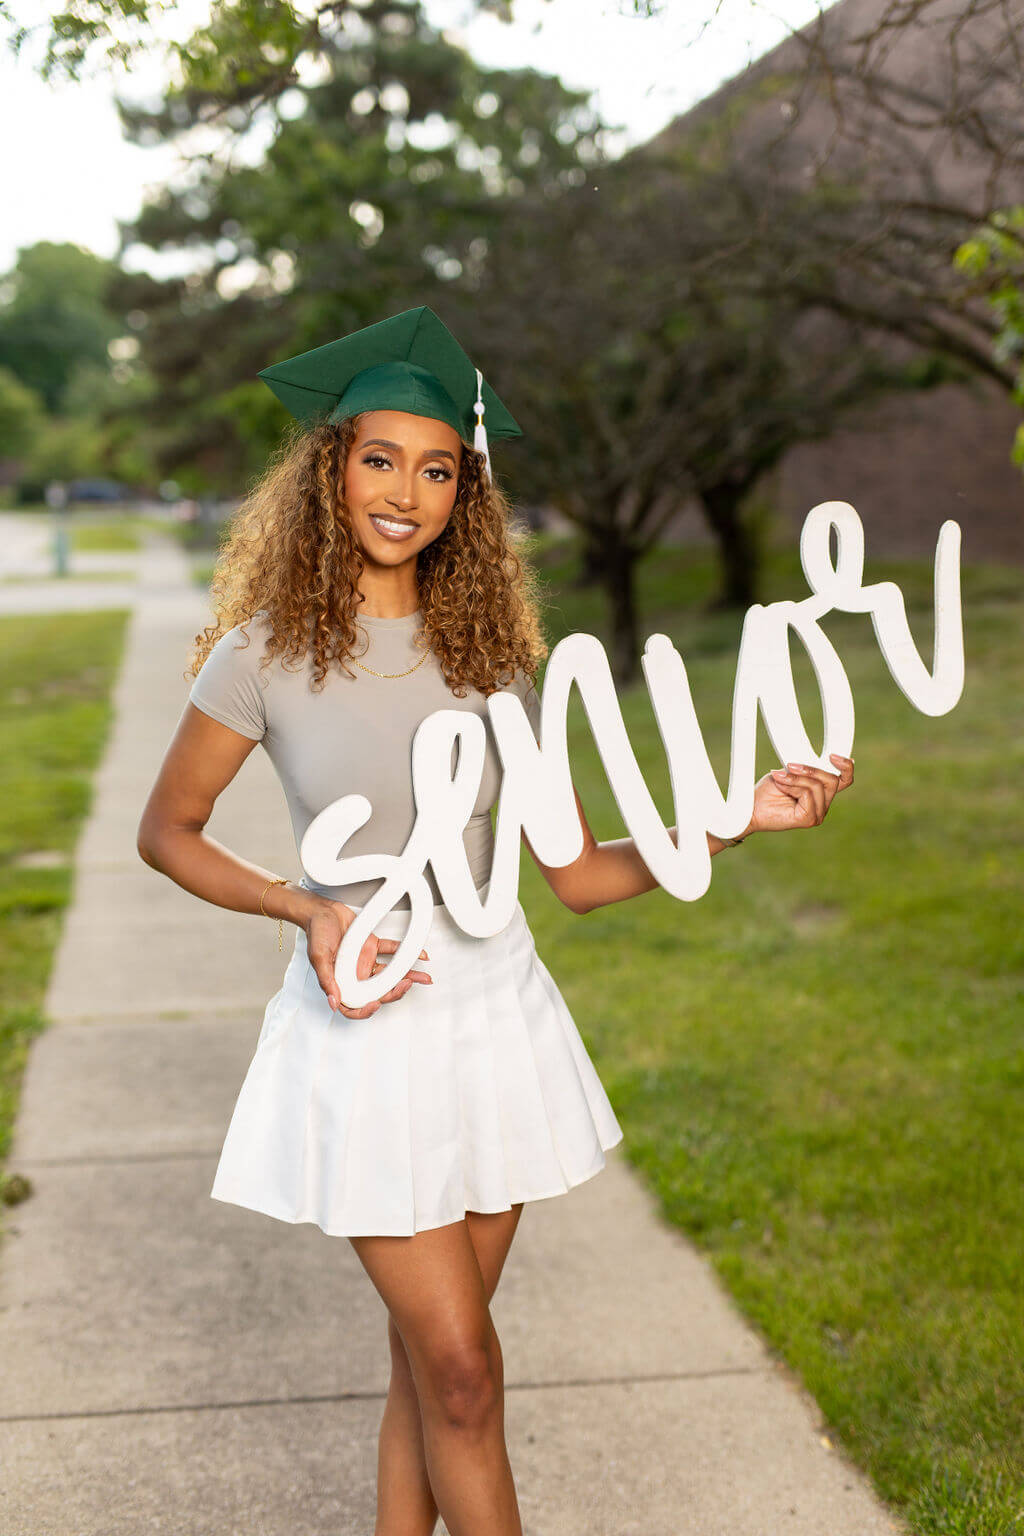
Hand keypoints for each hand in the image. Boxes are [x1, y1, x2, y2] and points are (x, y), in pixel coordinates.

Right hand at [304, 898, 431, 1019]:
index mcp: (341, 981)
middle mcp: (355, 975)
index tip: (376, 1004)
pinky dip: (406, 953)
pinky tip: (419, 955)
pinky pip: (392, 952)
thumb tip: (334, 1002)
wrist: (323, 910)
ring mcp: (366, 962)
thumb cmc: (316, 934)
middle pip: (377, 992)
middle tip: (406, 985)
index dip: (365, 1010)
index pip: (353, 1005)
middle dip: (394, 992)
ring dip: (407, 977)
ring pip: (389, 975)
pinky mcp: (373, 947)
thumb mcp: (318, 957)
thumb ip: (327, 980)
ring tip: (423, 978)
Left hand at [746, 753, 854, 834]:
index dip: (846, 767)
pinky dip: (793, 786)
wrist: (750, 808)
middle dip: (811, 770)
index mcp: (822, 793)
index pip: (845, 780)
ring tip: (779, 778)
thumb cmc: (767, 791)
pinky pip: (808, 794)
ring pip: (818, 786)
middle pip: (832, 780)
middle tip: (790, 765)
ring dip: (796, 778)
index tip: (833, 756)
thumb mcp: (789, 772)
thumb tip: (819, 759)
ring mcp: (818, 814)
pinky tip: (781, 786)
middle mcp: (823, 804)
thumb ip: (805, 767)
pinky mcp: (809, 819)